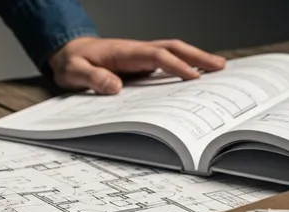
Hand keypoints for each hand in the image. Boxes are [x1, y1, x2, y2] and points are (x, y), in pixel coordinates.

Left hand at [48, 37, 226, 93]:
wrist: (68, 53)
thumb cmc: (71, 62)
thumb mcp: (74, 71)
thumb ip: (92, 78)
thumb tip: (115, 87)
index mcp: (124, 51)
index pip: (156, 56)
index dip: (176, 65)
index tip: (194, 77)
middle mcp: (136, 50)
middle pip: (172, 48)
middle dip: (197, 56)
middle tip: (220, 67)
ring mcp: (140, 56)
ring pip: (172, 53)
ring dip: (195, 59)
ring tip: (218, 69)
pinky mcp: (140, 64)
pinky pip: (166, 62)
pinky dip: (183, 66)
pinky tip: (195, 75)